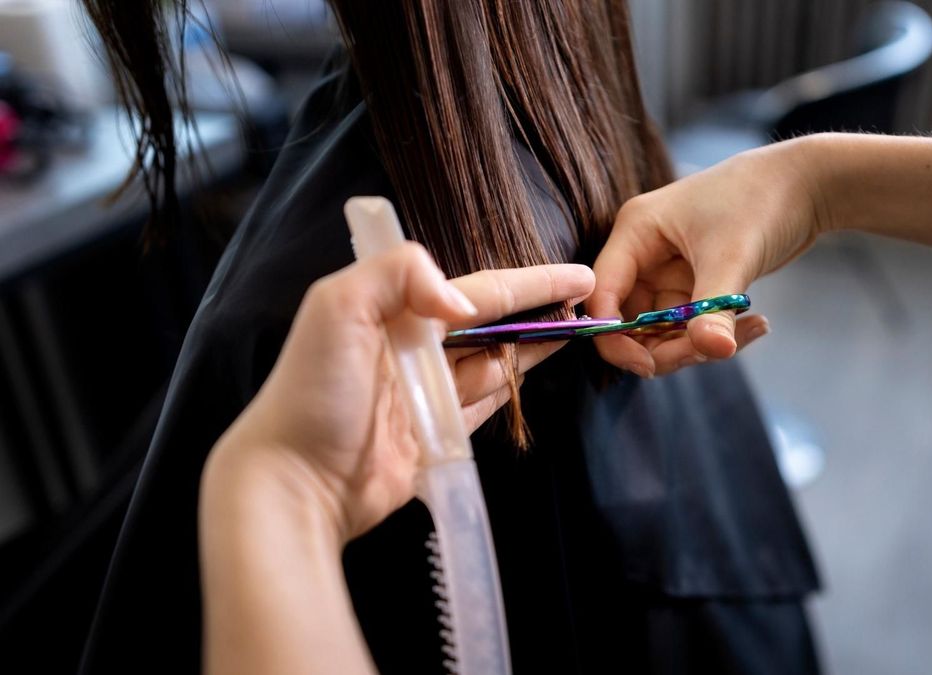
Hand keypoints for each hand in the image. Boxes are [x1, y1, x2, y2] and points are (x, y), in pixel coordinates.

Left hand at [205, 244, 593, 541]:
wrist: (295, 481)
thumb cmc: (312, 393)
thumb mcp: (336, 309)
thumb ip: (397, 274)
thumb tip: (462, 302)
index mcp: (392, 311)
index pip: (476, 289)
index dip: (529, 282)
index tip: (578, 276)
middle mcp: (412, 347)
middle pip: (490, 322)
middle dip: (537, 309)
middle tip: (589, 300)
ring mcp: (426, 393)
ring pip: (494, 360)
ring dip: (533, 345)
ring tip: (577, 329)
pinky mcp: (435, 434)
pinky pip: (484, 403)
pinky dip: (513, 385)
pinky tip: (537, 370)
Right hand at [588, 141, 823, 376]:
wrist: (806, 184)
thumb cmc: (760, 201)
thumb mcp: (732, 256)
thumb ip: (713, 310)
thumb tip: (711, 351)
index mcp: (635, 232)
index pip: (603, 294)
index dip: (614, 336)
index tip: (649, 366)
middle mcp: (643, 253)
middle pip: (630, 323)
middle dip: (666, 347)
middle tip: (710, 351)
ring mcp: (668, 271)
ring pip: (663, 332)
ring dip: (700, 344)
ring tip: (750, 329)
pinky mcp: (694, 285)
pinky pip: (692, 326)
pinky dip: (719, 333)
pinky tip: (758, 324)